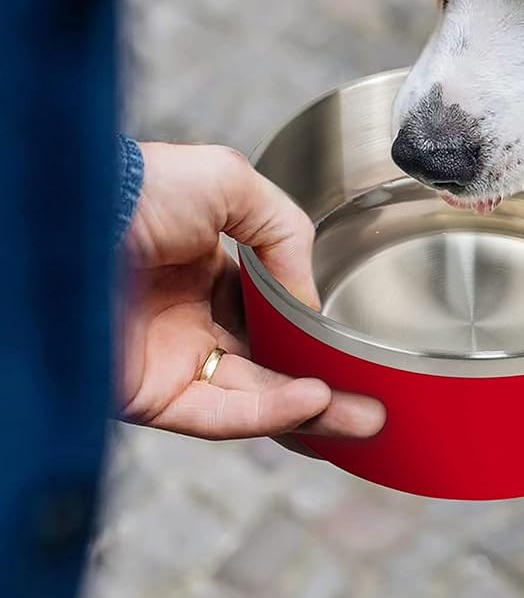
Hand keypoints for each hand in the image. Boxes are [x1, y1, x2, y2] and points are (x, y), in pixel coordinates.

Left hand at [119, 142, 384, 441]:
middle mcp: (185, 320)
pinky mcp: (150, 395)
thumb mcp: (231, 181)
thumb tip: (311, 299)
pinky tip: (314, 401)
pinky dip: (270, 412)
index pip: (268, 311)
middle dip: (326, 385)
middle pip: (269, 365)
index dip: (312, 330)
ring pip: (254, 398)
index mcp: (200, 268)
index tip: (355, 343)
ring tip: (364, 416)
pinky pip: (220, 414)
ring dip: (312, 410)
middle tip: (377, 399)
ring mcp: (169, 360)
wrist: (71, 215)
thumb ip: (286, 232)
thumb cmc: (138, 188)